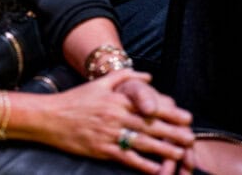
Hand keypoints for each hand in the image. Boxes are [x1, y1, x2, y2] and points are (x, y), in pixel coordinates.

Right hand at [45, 69, 194, 173]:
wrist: (50, 117)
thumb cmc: (76, 99)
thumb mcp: (100, 83)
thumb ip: (125, 76)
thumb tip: (148, 76)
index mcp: (117, 100)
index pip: (149, 107)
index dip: (170, 113)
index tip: (186, 118)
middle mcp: (115, 116)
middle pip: (149, 126)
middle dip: (172, 132)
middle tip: (191, 138)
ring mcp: (108, 134)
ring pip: (141, 143)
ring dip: (162, 149)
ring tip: (179, 154)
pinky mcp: (101, 150)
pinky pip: (125, 157)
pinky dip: (141, 164)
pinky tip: (155, 168)